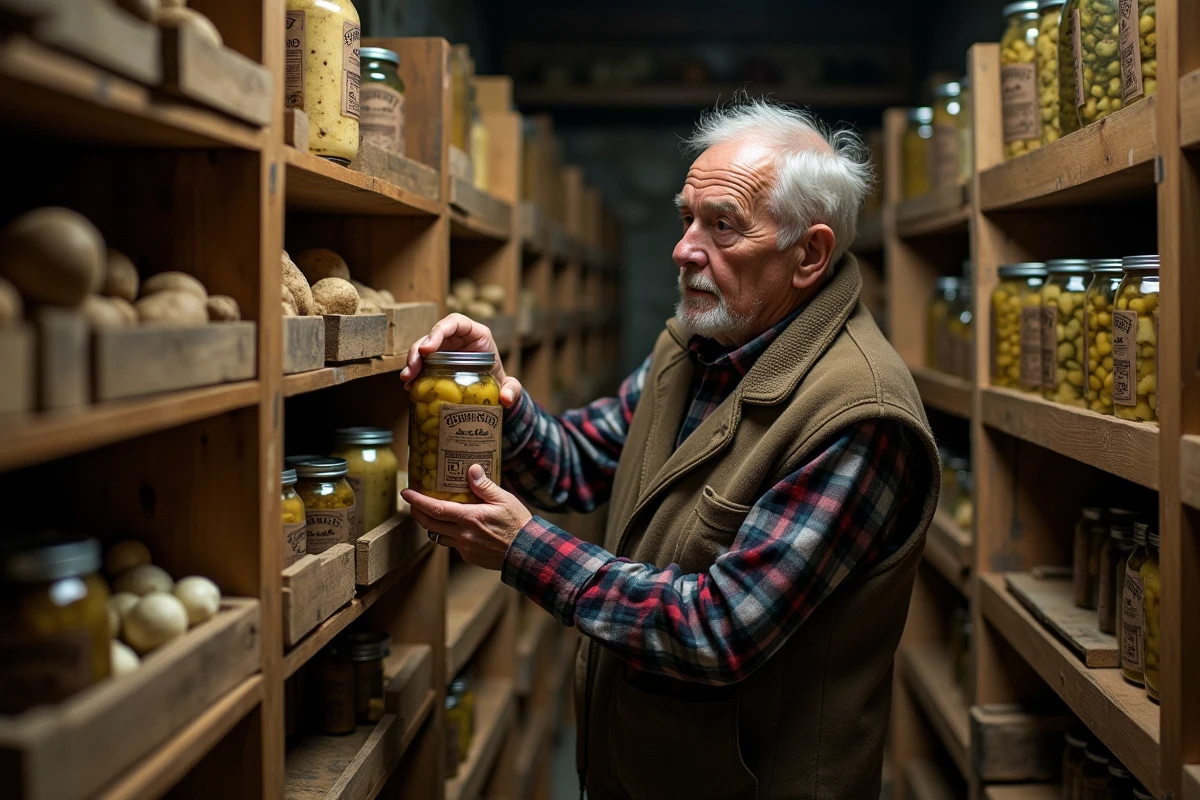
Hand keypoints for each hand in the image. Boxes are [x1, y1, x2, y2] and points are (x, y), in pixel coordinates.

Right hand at [400, 313, 522, 407]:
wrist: (492, 390)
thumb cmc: (500, 379)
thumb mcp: (509, 384)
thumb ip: (512, 389)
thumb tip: (506, 398)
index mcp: (477, 334)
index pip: (455, 322)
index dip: (439, 331)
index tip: (428, 350)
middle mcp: (458, 338)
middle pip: (433, 335)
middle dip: (419, 351)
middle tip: (411, 370)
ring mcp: (445, 349)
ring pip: (423, 348)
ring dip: (412, 362)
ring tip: (407, 381)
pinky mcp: (437, 361)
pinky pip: (422, 363)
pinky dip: (414, 373)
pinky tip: (409, 386)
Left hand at [402, 465, 531, 570]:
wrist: (527, 553)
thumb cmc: (518, 524)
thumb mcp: (504, 499)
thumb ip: (484, 485)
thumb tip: (471, 469)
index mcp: (470, 518)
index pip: (435, 509)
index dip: (417, 501)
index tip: (406, 492)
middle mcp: (463, 535)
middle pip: (429, 523)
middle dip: (417, 512)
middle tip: (413, 501)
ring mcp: (464, 548)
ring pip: (438, 535)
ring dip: (431, 524)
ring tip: (432, 512)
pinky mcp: (469, 557)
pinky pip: (451, 544)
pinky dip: (448, 534)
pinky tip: (456, 526)